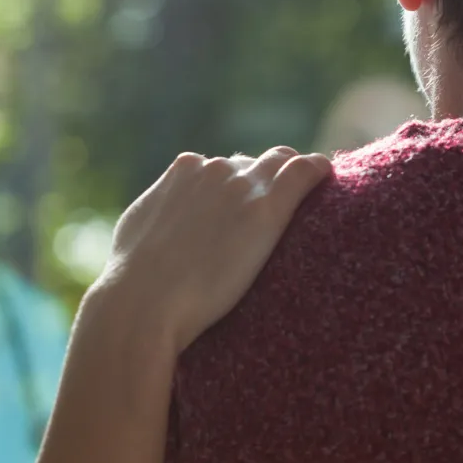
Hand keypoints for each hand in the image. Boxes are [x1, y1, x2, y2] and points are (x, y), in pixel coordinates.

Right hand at [92, 146, 332, 354]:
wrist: (146, 299)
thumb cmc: (135, 277)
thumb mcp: (139, 228)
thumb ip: (159, 211)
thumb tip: (164, 220)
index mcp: (182, 169)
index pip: (221, 167)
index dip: (236, 186)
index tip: (244, 207)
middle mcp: (214, 168)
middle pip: (253, 164)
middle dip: (263, 181)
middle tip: (273, 213)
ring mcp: (242, 185)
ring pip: (282, 163)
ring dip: (291, 178)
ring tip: (306, 198)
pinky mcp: (268, 207)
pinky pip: (306, 172)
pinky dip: (318, 172)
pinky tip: (326, 180)